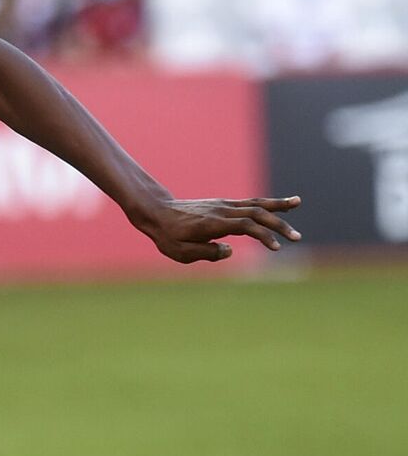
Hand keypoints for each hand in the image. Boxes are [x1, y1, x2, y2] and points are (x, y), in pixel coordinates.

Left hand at [132, 195, 301, 262]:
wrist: (157, 212)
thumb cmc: (168, 236)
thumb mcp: (181, 252)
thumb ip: (206, 253)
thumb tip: (229, 251)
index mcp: (213, 223)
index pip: (245, 226)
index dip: (263, 236)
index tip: (276, 247)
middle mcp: (221, 211)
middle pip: (256, 214)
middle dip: (278, 225)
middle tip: (297, 237)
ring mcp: (224, 205)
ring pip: (255, 204)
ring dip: (278, 206)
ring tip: (298, 202)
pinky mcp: (224, 205)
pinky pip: (249, 203)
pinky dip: (267, 203)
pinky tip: (282, 204)